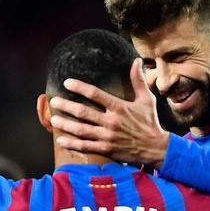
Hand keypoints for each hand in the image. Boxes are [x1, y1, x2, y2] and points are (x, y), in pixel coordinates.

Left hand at [49, 58, 169, 167]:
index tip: (67, 83)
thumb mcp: (147, 99)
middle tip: (54, 101)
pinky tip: (61, 140)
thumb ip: (138, 80)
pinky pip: (86, 146)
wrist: (156, 148)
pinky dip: (72, 144)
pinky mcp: (107, 149)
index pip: (95, 94)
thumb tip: (136, 61)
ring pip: (81, 130)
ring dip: (65, 124)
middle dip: (66, 106)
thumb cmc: (150, 122)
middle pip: (84, 112)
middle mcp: (111, 121)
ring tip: (53, 119)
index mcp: (120, 107)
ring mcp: (108, 137)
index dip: (79, 87)